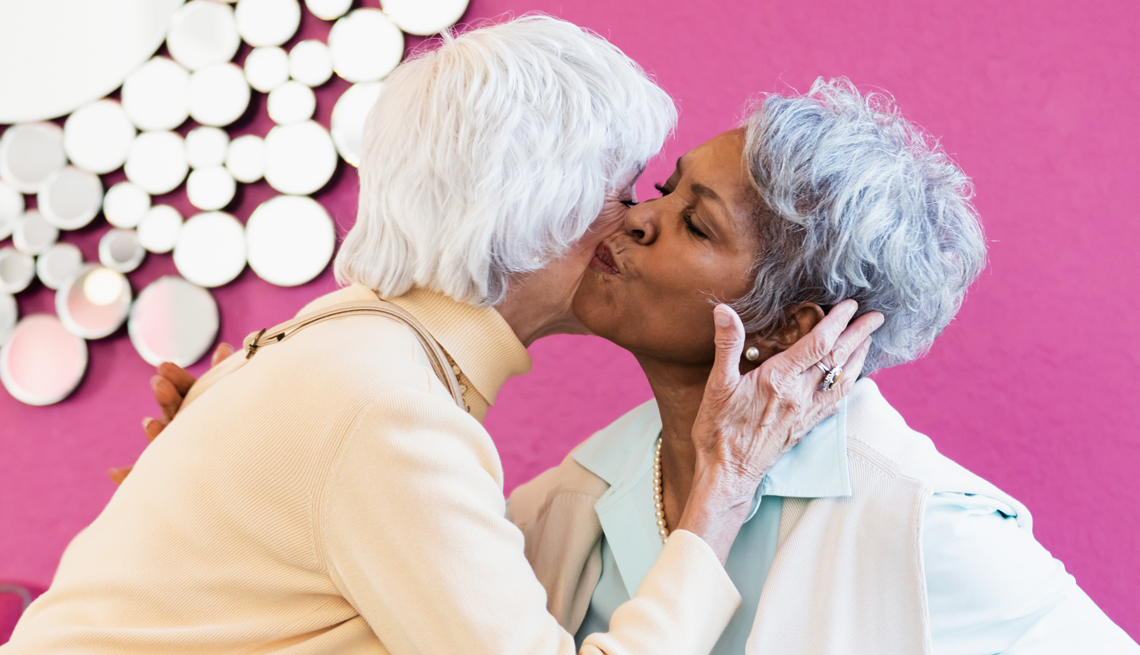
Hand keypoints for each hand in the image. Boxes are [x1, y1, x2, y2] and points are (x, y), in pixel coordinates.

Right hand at [108, 343, 233, 484]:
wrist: (218, 468)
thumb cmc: (215, 423)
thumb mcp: (217, 397)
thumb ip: (220, 375)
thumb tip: (225, 348)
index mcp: (189, 406)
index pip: (183, 389)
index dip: (176, 379)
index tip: (165, 367)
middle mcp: (176, 425)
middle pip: (172, 409)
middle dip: (166, 397)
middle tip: (160, 383)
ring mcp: (170, 446)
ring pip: (162, 438)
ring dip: (155, 431)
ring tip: (149, 425)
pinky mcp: (163, 471)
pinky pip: (142, 473)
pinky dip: (128, 473)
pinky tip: (113, 472)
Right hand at [676, 301, 882, 561]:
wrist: (729, 473)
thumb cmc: (719, 430)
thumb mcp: (717, 384)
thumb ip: (727, 345)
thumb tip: (724, 310)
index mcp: (779, 379)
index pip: (818, 343)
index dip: (837, 321)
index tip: (850, 305)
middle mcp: (800, 395)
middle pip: (838, 359)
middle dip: (859, 334)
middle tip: (877, 315)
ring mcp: (807, 412)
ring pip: (843, 379)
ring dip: (860, 357)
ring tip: (870, 339)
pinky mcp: (807, 425)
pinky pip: (837, 400)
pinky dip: (849, 382)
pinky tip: (852, 376)